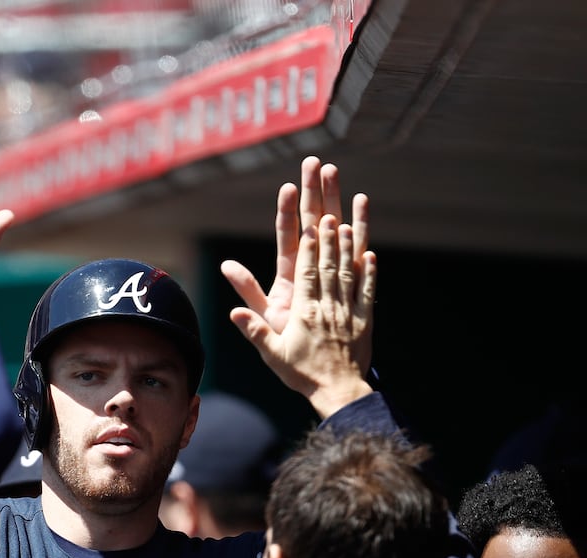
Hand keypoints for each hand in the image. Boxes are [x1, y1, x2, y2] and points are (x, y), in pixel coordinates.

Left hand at [222, 156, 369, 339]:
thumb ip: (249, 291)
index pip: (287, 236)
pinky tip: (361, 202)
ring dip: (335, 199)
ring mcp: (332, 268)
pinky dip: (360, 226)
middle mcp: (310, 266)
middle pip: (311, 222)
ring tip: (334, 171)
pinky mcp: (351, 276)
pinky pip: (357, 247)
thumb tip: (225, 267)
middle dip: (312, 193)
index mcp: (290, 275)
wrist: (320, 365)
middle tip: (314, 163)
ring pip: (334, 227)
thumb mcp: (268, 316)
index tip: (288, 187)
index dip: (287, 213)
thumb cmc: (290, 343)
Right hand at [226, 213, 375, 418]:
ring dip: (348, 248)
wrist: (338, 393)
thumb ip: (254, 330)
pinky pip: (368, 292)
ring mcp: (349, 313)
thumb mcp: (273, 354)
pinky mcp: (365, 321)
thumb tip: (233, 311)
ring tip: (346, 225)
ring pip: (348, 273)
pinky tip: (370, 255)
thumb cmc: (302, 374)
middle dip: (328, 238)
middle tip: (328, 214)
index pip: (308, 273)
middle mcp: (328, 308)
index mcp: (305, 313)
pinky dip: (370, 272)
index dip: (310, 249)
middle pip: (328, 266)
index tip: (311, 226)